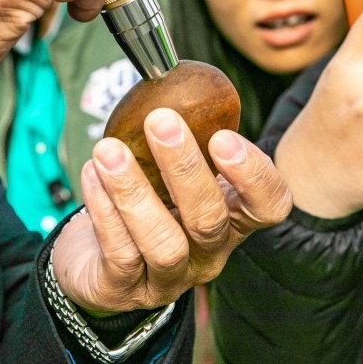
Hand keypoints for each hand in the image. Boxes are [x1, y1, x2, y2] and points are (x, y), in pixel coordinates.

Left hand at [51, 108, 291, 313]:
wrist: (97, 262)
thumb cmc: (147, 201)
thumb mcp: (173, 170)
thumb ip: (185, 134)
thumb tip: (169, 73)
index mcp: (232, 217)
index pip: (269, 205)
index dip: (254, 174)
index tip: (223, 137)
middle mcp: (209, 252)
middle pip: (210, 219)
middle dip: (185, 168)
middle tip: (161, 122)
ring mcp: (170, 277)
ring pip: (164, 242)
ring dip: (134, 192)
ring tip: (108, 150)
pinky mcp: (126, 291)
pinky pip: (120, 254)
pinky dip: (105, 211)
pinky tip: (93, 174)